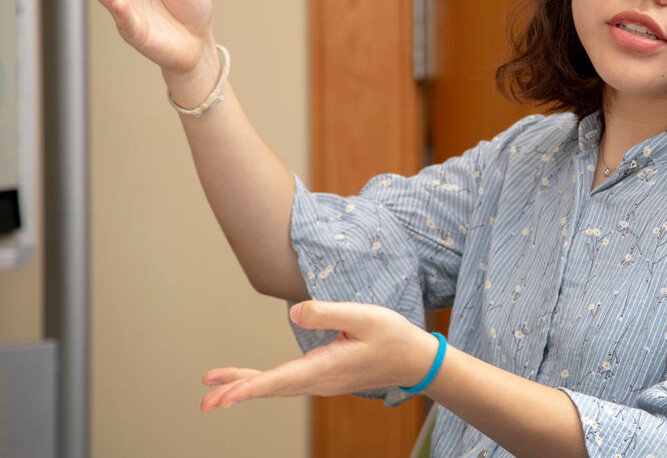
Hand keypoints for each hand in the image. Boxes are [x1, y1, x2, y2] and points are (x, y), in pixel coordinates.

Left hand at [201, 301, 438, 411]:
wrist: (414, 362)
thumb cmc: (392, 337)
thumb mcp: (365, 316)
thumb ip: (328, 312)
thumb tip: (295, 314)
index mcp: (326, 368)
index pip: (281, 380)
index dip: (250, 387)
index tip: (224, 397)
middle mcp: (319, 380)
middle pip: (272, 388)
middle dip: (237, 392)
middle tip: (205, 401)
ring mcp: (320, 381)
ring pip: (277, 386)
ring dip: (245, 386)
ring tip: (213, 388)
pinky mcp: (323, 376)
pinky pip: (286, 382)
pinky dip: (262, 382)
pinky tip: (247, 381)